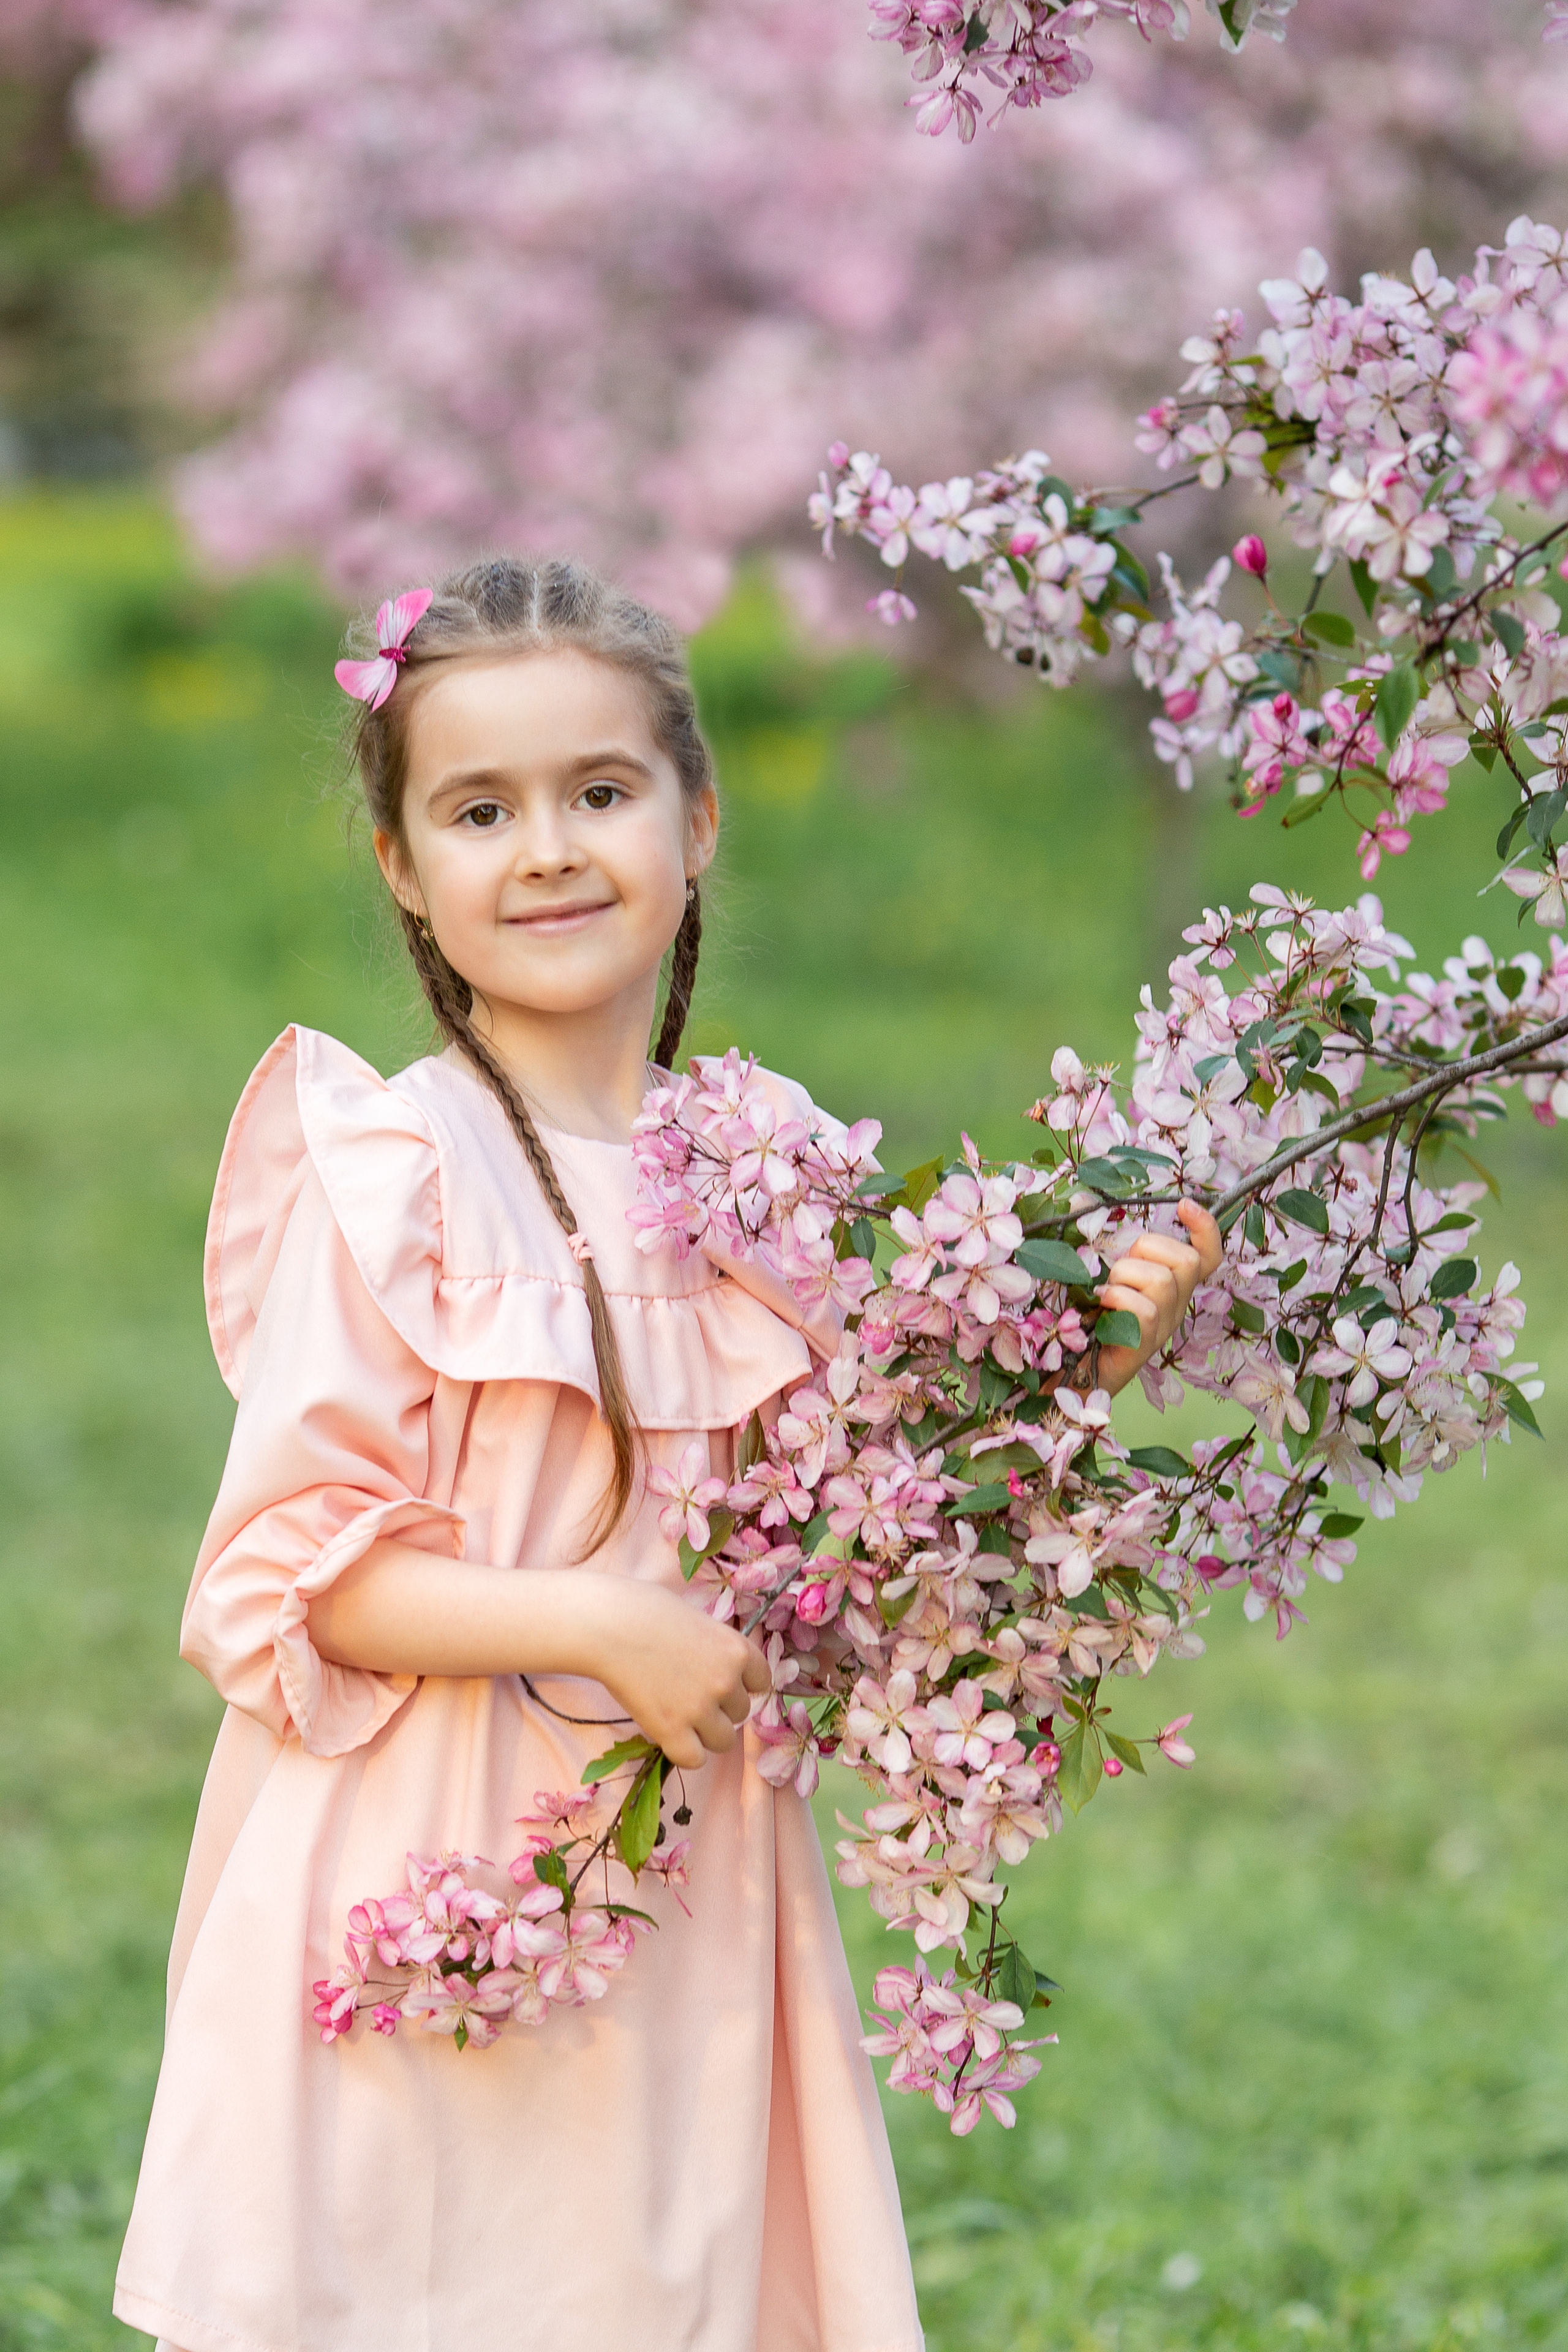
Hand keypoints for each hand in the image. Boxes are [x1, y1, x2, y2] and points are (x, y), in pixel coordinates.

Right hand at [591, 1582, 772, 1771]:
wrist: (609, 1625)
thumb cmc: (646, 1611)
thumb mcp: (696, 1621)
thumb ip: (714, 1648)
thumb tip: (717, 1665)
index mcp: (737, 1649)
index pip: (762, 1682)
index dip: (741, 1685)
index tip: (721, 1683)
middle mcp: (726, 1681)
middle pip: (740, 1712)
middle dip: (719, 1707)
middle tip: (689, 1695)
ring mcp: (701, 1708)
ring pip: (723, 1741)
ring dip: (705, 1733)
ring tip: (680, 1717)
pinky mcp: (672, 1731)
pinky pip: (695, 1759)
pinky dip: (684, 1752)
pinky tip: (669, 1735)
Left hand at [1093, 1199, 1222, 1396]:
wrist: (1079, 1371)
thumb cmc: (1096, 1317)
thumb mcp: (1118, 1279)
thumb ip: (1130, 1259)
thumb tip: (1112, 1226)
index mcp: (1175, 1288)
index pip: (1208, 1256)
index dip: (1206, 1228)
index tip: (1185, 1204)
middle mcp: (1177, 1307)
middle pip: (1186, 1260)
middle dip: (1147, 1250)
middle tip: (1121, 1269)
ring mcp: (1164, 1328)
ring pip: (1162, 1281)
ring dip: (1125, 1275)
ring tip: (1107, 1290)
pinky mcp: (1145, 1344)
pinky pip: (1144, 1309)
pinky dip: (1119, 1298)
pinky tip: (1103, 1304)